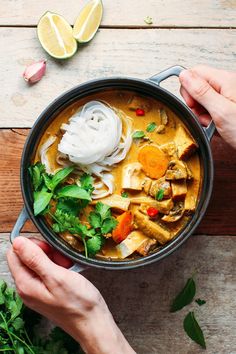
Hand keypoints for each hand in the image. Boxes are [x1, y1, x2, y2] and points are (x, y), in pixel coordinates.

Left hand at [7, 237, 134, 353]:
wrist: (92, 322)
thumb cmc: (78, 302)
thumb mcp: (56, 276)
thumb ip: (35, 259)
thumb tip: (17, 242)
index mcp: (25, 284)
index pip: (14, 253)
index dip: (30, 245)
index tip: (48, 248)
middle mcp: (27, 287)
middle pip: (25, 257)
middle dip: (43, 251)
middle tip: (59, 258)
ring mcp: (36, 290)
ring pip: (37, 263)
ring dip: (52, 258)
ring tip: (66, 265)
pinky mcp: (46, 291)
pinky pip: (46, 271)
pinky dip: (57, 266)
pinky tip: (67, 271)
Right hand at [179, 65, 235, 148]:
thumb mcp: (221, 111)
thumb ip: (201, 92)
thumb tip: (184, 75)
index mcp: (225, 80)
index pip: (195, 73)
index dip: (188, 90)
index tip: (193, 105)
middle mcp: (227, 86)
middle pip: (198, 88)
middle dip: (196, 106)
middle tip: (205, 118)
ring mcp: (228, 97)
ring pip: (203, 102)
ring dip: (203, 116)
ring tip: (214, 125)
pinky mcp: (228, 109)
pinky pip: (211, 111)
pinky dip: (210, 121)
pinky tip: (217, 128)